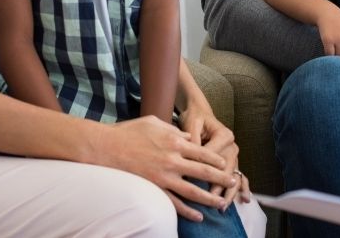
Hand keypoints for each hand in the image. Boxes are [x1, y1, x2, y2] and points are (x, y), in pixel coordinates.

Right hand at [95, 115, 235, 221]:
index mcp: (174, 141)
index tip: (225, 164)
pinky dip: (187, 211)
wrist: (107, 147)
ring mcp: (164, 176)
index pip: (203, 152)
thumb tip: (188, 137)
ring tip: (221, 203)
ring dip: (209, 198)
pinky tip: (198, 216)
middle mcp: (173, 160)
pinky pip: (174, 202)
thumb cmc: (129, 132)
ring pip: (193, 191)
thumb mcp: (155, 122)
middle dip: (221, 178)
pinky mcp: (154, 188)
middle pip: (203, 171)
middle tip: (232, 183)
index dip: (217, 159)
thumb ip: (174, 130)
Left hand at [179, 98, 249, 205]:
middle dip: (218, 186)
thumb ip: (192, 139)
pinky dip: (243, 188)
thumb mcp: (191, 124)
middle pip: (226, 169)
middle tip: (210, 199)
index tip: (193, 182)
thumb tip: (190, 155)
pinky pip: (239, 176)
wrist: (200, 113)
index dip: (203, 169)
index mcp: (224, 135)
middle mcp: (232, 146)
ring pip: (233, 176)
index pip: (213, 156)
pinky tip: (245, 199)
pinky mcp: (232, 161)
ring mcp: (234, 155)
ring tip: (223, 206)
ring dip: (229, 192)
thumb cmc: (195, 118)